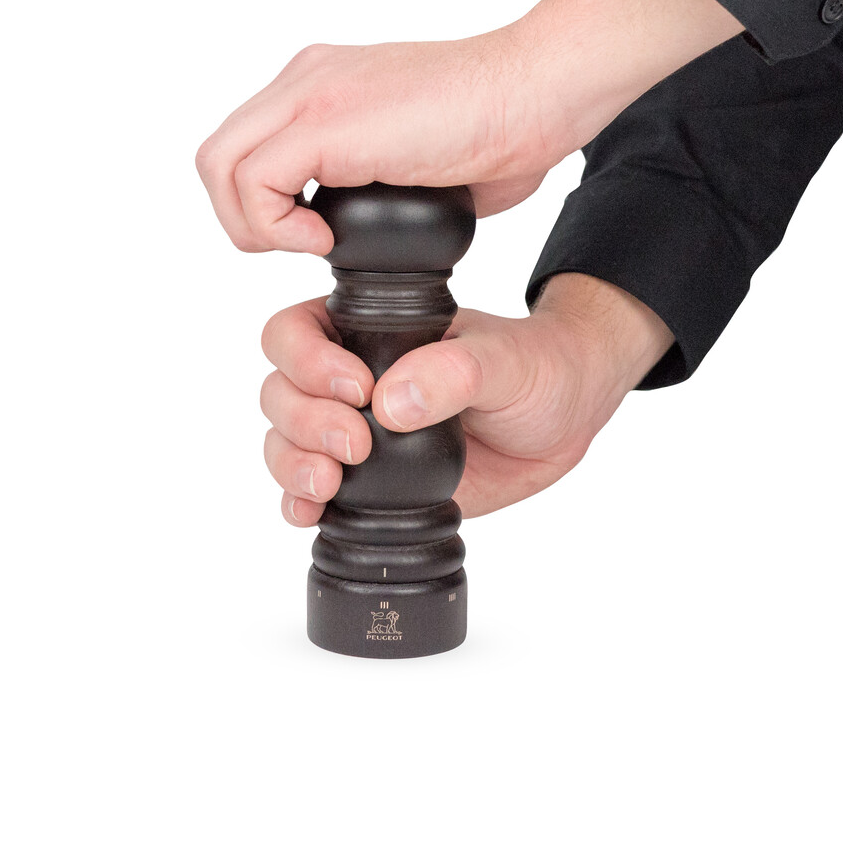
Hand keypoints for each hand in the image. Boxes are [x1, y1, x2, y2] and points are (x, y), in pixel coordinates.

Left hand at [197, 0, 742, 254]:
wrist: (538, 92)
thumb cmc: (498, 129)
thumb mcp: (411, 160)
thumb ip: (369, 184)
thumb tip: (357, 231)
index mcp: (322, 87)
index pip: (247, 150)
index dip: (264, 207)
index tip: (315, 236)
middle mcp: (305, 81)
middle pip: (219, 159)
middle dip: (247, 220)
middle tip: (305, 245)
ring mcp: (311, 94)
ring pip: (220, 168)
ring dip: (257, 226)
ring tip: (315, 244)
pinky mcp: (325, 121)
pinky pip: (254, 182)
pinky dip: (277, 226)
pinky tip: (324, 240)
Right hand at [259, 273, 673, 522]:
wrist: (563, 420)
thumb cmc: (537, 369)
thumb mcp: (506, 360)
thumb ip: (454, 370)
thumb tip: (393, 401)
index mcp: (371, 331)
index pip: (296, 332)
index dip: (307, 361)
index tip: (358, 389)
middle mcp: (350, 378)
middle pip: (280, 391)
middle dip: (303, 421)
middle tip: (356, 444)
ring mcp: (356, 431)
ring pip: (284, 442)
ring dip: (293, 465)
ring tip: (330, 484)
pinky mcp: (369, 481)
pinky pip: (310, 492)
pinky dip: (298, 503)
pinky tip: (311, 512)